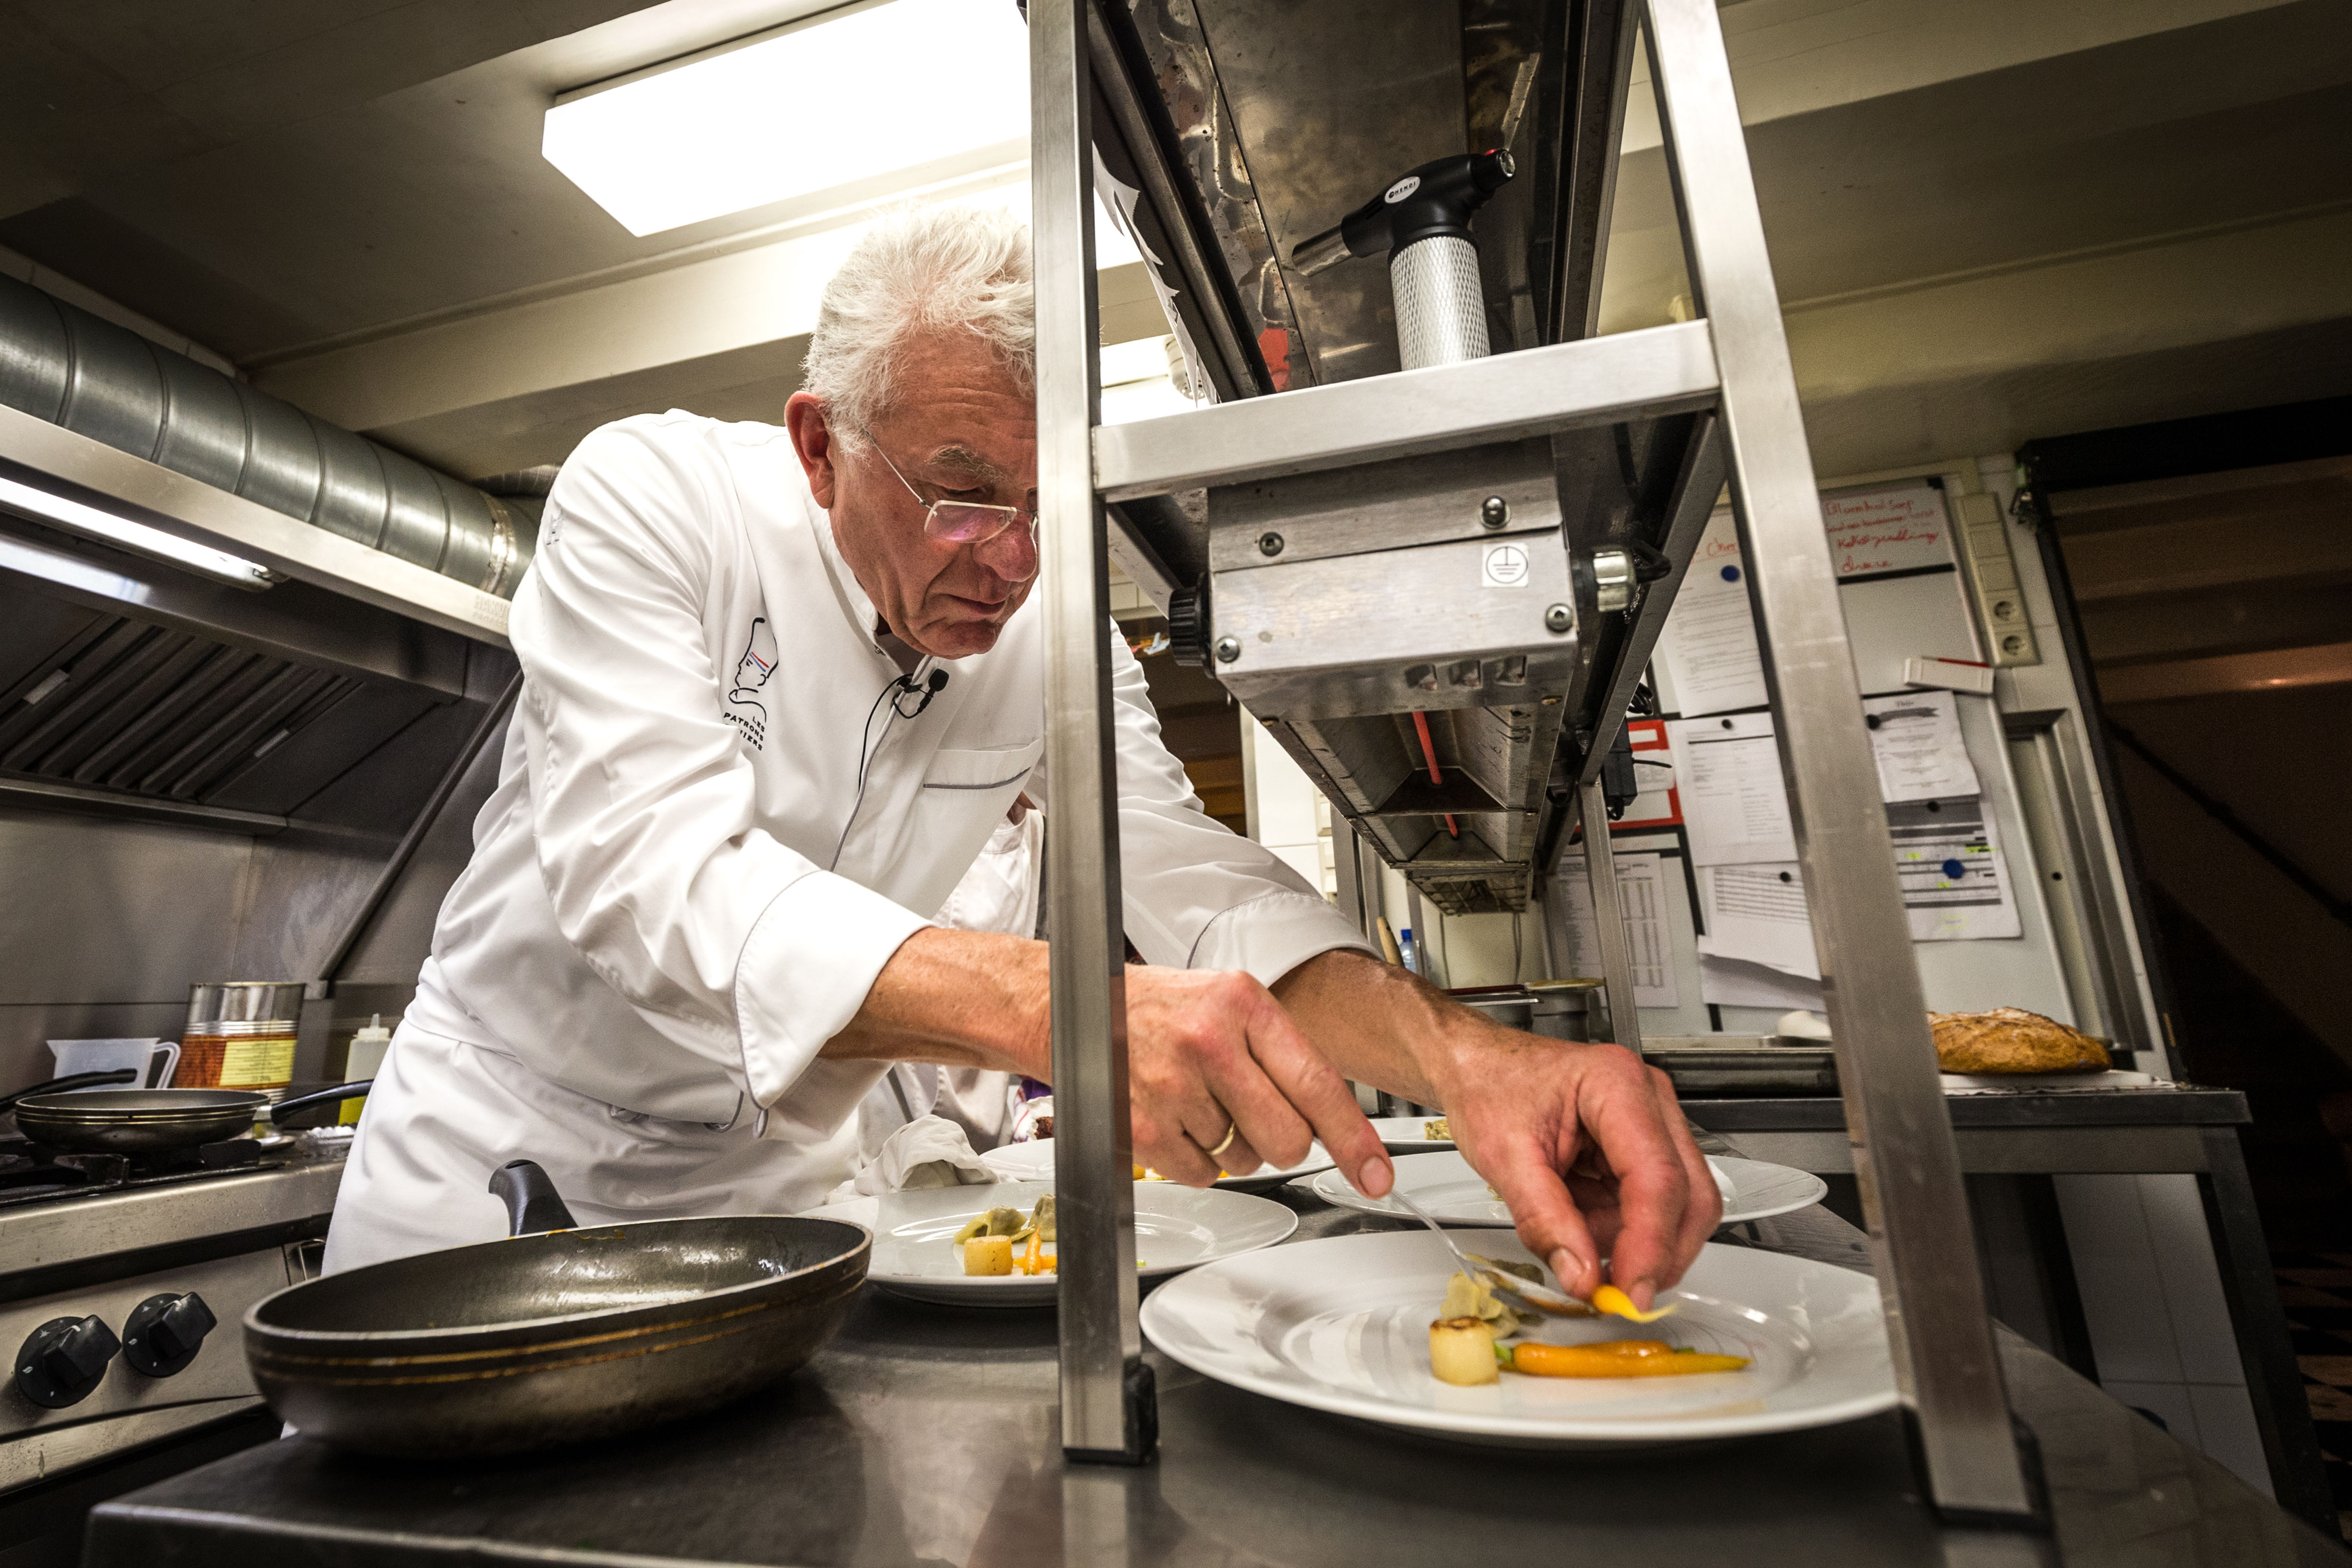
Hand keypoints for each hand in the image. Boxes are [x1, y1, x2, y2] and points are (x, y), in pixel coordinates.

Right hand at [1121, 967, 1391, 1196]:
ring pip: (1245, 1161)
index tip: (1376, 1174)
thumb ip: (1281, 1053)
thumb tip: (1332, 1121)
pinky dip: (1197, 1159)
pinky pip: (1203, 1175)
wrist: (1076, 1006)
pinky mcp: (1142, 1128)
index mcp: (1242, 1004)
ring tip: (1200, 1101)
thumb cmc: (1162, 1009)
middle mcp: (1208, 1042)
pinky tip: (1177, 1118)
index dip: (1354, 1138)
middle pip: (1288, 1138)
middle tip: (1256, 1114)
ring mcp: (1172, 1087)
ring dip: (1232, 1145)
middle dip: (1282, 1141)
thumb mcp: (1229, 1003)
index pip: (1317, 1083)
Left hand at [1434, 1025, 1718, 1309]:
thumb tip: (1582, 1275)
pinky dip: (1620, 1230)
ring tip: (1574, 1235)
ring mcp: (1652, 1123)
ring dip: (1633, 1243)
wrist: (1478, 1068)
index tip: (1630, 1290)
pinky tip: (1581, 1220)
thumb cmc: (1489, 1087)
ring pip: (1678, 1207)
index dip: (1650, 1244)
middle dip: (1657, 1253)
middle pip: (1689, 1195)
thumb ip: (1544, 1221)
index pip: (1657, 1177)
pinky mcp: (1642, 1148)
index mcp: (1616, 1084)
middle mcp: (1648, 1099)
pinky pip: (1651, 1206)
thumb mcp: (1503, 1157)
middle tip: (1617, 1291)